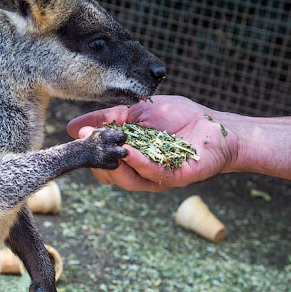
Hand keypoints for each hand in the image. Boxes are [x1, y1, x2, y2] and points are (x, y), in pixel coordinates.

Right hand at [66, 96, 238, 191]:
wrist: (216, 128)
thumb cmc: (179, 118)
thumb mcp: (136, 112)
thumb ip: (108, 118)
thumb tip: (74, 127)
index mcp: (129, 158)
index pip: (101, 163)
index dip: (89, 151)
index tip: (79, 137)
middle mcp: (140, 172)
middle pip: (109, 175)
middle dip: (98, 158)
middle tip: (92, 142)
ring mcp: (155, 178)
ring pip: (126, 179)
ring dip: (115, 162)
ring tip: (110, 145)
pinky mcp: (174, 178)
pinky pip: (150, 173)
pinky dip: (138, 161)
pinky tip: (130, 149)